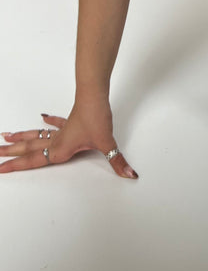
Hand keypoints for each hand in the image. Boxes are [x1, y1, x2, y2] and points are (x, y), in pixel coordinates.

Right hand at [0, 102, 137, 177]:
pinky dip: (47, 121)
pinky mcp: (69, 120)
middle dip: (10, 153)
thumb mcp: (107, 144)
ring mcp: (61, 130)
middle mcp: (56, 141)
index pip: (32, 161)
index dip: (15, 167)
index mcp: (59, 150)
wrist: (95, 95)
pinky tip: (41, 117)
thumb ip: (118, 163)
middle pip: (28, 148)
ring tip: (5, 136)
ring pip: (36, 135)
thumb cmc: (96, 118)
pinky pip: (54, 123)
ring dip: (21, 137)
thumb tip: (131, 175)